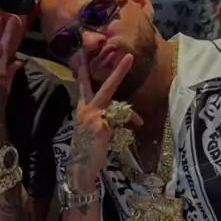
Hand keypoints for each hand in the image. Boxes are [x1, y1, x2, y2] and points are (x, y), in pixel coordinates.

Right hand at [67, 51, 141, 192]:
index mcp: (83, 108)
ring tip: (139, 122)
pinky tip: (114, 140)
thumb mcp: (94, 128)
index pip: (83, 84)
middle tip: (129, 57)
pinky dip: (123, 131)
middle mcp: (87, 109)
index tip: (82, 53)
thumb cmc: (88, 148)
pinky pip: (120, 124)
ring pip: (120, 110)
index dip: (82, 69)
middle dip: (119, 72)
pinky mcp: (103, 126)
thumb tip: (124, 113)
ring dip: (131, 117)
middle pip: (107, 87)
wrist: (81, 167)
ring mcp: (95, 117)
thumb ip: (105, 116)